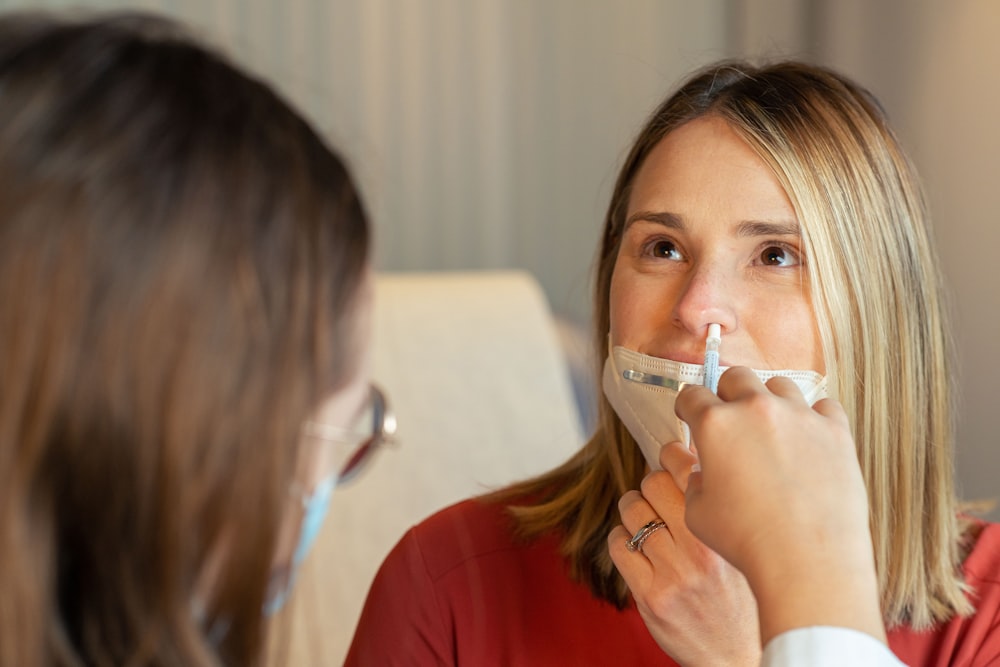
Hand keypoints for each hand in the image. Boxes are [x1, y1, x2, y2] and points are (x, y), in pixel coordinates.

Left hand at [608, 440, 760, 665]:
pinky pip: (619, 546)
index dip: (671, 455)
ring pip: (631, 511)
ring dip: (632, 511)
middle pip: (652, 483)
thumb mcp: (743, 547)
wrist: (739, 658)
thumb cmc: (744, 599)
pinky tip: (635, 548)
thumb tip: (694, 453)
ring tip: (644, 523)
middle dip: (649, 486)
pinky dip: (621, 540)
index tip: (669, 456)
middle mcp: (701, 549)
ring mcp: (674, 572)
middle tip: (656, 498)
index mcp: (726, 530)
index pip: (687, 467)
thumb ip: (721, 506)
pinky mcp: (651, 595)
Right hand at [676, 367, 884, 645]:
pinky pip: (823, 407)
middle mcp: (756, 409)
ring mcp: (800, 416)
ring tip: (772, 430)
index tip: (690, 415)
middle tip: (730, 420)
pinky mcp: (835, 431)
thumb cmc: (747, 541)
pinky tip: (808, 441)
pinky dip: (813, 419)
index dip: (687, 407)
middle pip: (736, 377)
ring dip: (770, 402)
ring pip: (780, 386)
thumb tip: (708, 473)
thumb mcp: (698, 512)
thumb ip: (697, 481)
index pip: (692, 395)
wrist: (808, 561)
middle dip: (728, 395)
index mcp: (716, 425)